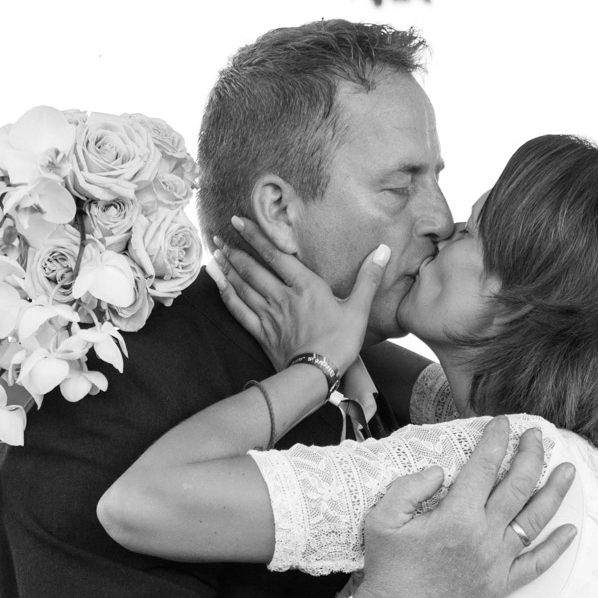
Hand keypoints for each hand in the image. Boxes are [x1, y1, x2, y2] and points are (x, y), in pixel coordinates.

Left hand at [213, 217, 386, 377]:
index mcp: (306, 286)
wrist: (317, 376)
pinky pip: (239, 310)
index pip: (276, 255)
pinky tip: (218, 283)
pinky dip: (227, 294)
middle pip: (254, 269)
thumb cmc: (340, 343)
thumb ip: (368, 278)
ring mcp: (269, 315)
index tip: (239, 220)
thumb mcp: (359, 310)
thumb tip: (383, 250)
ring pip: (243, 286)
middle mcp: (282, 297)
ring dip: (228, 268)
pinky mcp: (261, 333)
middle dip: (235, 250)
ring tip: (215, 253)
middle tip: (218, 234)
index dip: (257, 236)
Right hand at [351, 419, 576, 597]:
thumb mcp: (382, 519)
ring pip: (536, 519)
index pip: (484, 466)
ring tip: (568, 470)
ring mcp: (498, 561)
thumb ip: (409, 487)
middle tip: (536, 437)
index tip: (504, 423)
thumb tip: (439, 471)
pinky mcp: (502, 585)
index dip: (496, 440)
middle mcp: (484, 535)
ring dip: (555, 491)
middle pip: (519, 485)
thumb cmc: (387, 569)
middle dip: (531, 455)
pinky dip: (557, 547)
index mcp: (456, 516)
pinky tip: (570, 530)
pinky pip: (537, 564)